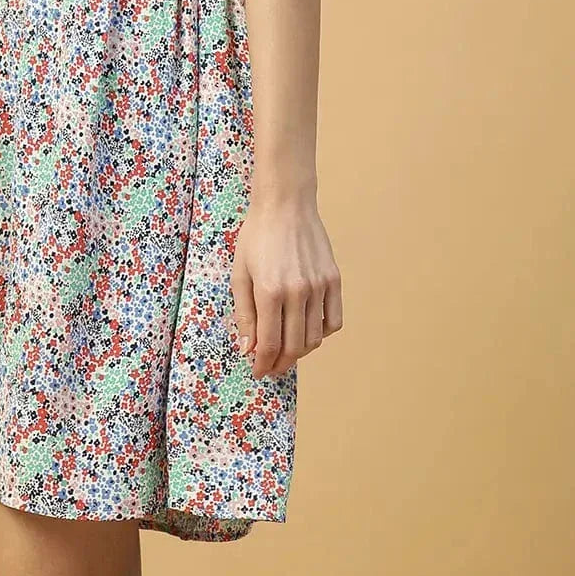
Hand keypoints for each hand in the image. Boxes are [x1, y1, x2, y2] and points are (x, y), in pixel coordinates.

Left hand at [231, 196, 342, 377]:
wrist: (285, 204)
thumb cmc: (257, 235)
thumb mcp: (240, 273)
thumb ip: (244, 314)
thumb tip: (248, 348)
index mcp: (270, 291)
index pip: (269, 343)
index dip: (263, 363)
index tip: (257, 371)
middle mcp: (297, 292)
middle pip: (294, 346)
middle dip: (280, 363)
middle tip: (271, 367)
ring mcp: (319, 286)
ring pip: (315, 338)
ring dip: (300, 353)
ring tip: (287, 352)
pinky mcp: (334, 279)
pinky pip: (333, 320)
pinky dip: (322, 334)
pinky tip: (308, 331)